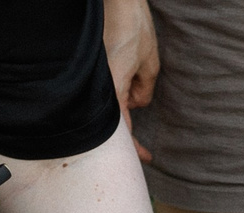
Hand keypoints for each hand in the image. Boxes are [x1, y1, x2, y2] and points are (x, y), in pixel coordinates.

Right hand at [106, 0, 158, 161]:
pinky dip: (116, 98)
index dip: (134, 148)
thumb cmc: (131, 24)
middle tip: (141, 150)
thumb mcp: (149, 60)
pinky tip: (125, 93)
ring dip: (122, 111)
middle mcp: (99, 88)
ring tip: (135, 112)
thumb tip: (137, 103)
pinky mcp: (94, 69)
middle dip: (126, 136)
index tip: (147, 158)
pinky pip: (105, 93)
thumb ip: (144, 88)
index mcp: (113, 90)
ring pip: (108, 109)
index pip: (123, 131)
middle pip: (111, 124)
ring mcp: (95, 79)